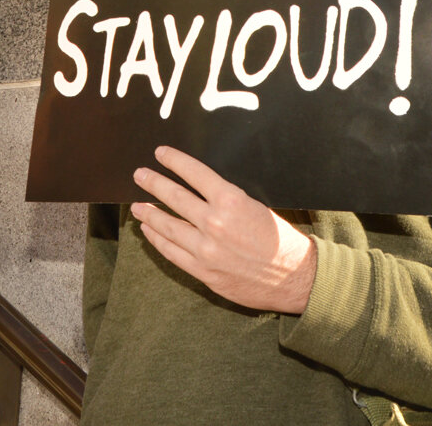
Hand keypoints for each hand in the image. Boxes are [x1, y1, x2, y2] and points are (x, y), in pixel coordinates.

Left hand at [129, 146, 316, 314]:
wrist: (294, 278)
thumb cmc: (280, 240)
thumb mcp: (257, 206)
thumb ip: (227, 199)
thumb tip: (200, 188)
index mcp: (231, 201)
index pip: (194, 173)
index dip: (174, 161)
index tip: (160, 153)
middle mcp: (214, 223)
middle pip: (174, 197)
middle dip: (153, 183)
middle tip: (139, 175)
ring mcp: (205, 249)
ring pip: (166, 226)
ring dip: (148, 213)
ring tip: (137, 206)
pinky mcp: (202, 271)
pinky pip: (171, 252)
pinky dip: (157, 239)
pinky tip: (150, 231)